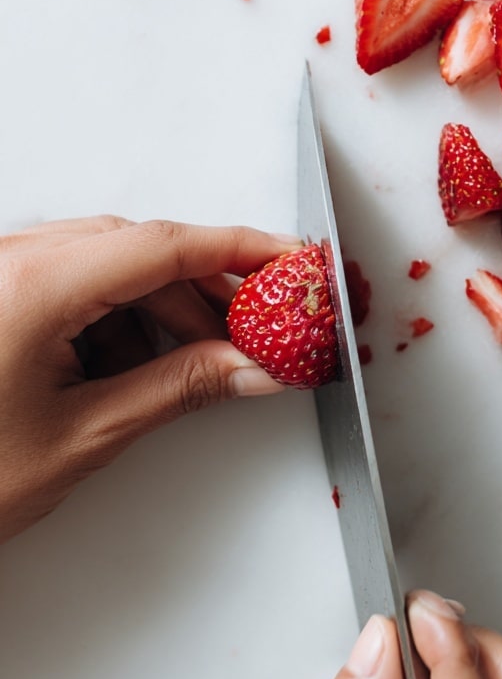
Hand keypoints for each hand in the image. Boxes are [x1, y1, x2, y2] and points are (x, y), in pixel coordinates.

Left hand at [0, 215, 298, 541]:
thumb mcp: (84, 433)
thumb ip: (182, 388)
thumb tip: (255, 367)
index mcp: (33, 282)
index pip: (165, 244)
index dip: (241, 249)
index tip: (294, 261)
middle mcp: (12, 260)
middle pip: (142, 251)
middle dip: (204, 292)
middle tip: (257, 332)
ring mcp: (1, 273)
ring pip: (111, 267)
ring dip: (160, 310)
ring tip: (194, 366)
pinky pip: (78, 284)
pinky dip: (118, 318)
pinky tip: (135, 367)